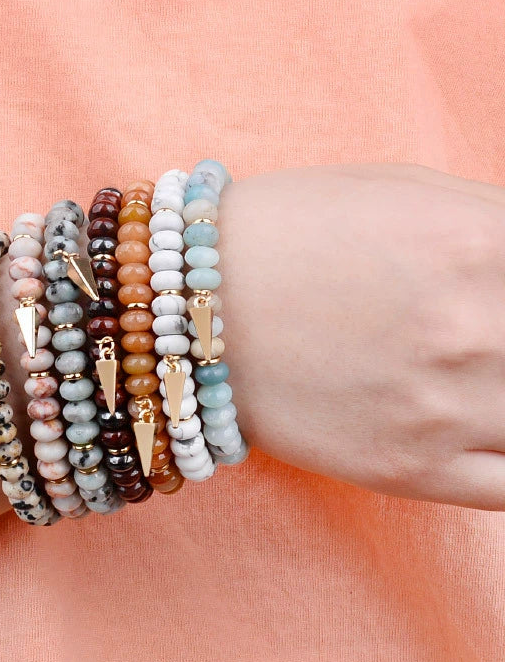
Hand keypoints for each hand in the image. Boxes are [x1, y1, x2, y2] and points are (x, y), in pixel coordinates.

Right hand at [219, 163, 504, 509]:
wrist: (188, 308)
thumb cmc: (287, 233)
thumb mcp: (401, 190)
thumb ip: (496, 222)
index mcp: (483, 242)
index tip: (503, 301)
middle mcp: (479, 331)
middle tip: (484, 340)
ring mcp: (444, 410)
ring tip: (478, 381)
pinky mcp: (407, 471)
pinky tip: (491, 431)